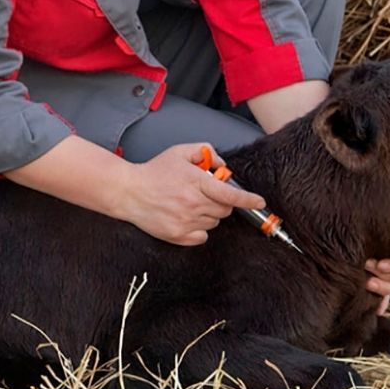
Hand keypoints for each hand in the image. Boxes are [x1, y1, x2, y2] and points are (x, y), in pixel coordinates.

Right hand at [120, 142, 265, 245]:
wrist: (129, 192)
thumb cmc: (155, 171)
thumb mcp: (180, 152)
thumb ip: (204, 151)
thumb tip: (221, 166)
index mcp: (196, 183)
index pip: (230, 195)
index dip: (248, 199)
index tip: (260, 202)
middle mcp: (193, 204)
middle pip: (224, 210)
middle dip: (221, 202)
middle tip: (205, 193)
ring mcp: (186, 222)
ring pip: (214, 223)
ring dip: (209, 214)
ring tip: (190, 203)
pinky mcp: (178, 236)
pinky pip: (202, 237)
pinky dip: (199, 229)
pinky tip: (186, 217)